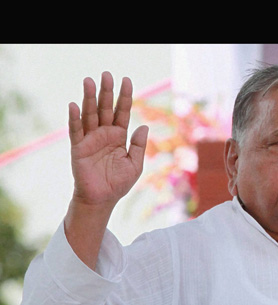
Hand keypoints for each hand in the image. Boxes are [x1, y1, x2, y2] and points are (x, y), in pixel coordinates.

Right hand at [68, 71, 147, 209]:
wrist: (102, 199)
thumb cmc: (118, 183)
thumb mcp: (134, 164)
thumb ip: (138, 146)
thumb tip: (144, 127)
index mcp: (119, 136)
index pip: (122, 112)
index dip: (124, 97)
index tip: (126, 80)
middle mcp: (104, 134)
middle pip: (105, 109)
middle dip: (106, 92)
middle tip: (106, 74)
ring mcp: (90, 139)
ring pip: (90, 115)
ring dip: (89, 99)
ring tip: (89, 82)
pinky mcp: (78, 147)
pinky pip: (76, 130)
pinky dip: (75, 118)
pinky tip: (75, 105)